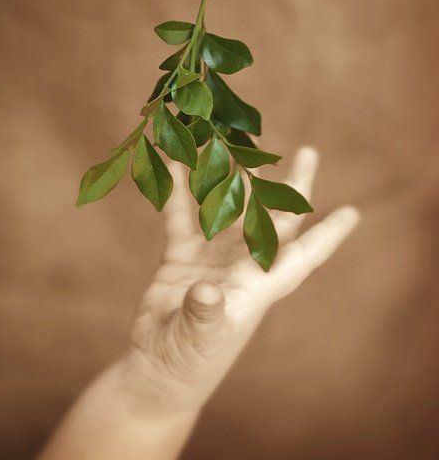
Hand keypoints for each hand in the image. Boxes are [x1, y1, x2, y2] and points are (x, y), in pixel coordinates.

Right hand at [128, 147, 358, 410]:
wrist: (156, 369)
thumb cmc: (188, 364)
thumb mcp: (198, 341)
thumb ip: (204, 314)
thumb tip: (207, 290)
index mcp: (257, 286)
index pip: (302, 257)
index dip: (328, 235)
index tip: (353, 212)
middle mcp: (241, 264)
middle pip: (273, 218)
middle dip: (290, 186)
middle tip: (308, 150)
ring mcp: (212, 257)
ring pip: (228, 206)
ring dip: (230, 176)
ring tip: (232, 140)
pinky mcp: (183, 255)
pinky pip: (183, 216)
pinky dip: (178, 191)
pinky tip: (173, 162)